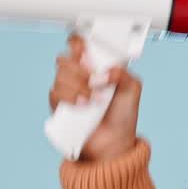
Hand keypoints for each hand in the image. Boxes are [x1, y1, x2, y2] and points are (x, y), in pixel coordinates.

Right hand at [48, 31, 142, 161]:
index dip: (78, 43)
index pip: (79, 45)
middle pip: (65, 58)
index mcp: (96, 66)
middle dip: (79, 69)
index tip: (85, 51)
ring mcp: (68, 90)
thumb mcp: (132, 89)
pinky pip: (55, 94)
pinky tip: (83, 106)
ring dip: (78, 86)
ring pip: (60, 76)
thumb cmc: (122, 116)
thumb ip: (123, 74)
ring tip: (94, 100)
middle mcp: (80, 76)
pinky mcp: (60, 106)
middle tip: (94, 80)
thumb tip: (106, 71)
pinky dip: (70, 98)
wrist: (113, 144)